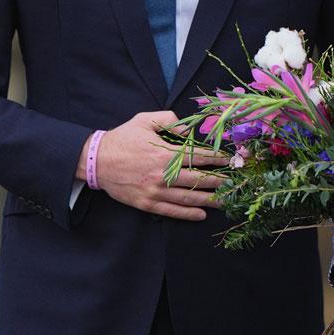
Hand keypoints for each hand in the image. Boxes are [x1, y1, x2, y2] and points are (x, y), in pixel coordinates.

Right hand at [82, 111, 228, 220]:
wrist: (97, 161)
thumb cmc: (123, 139)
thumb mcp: (145, 119)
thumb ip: (170, 119)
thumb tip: (190, 129)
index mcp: (164, 153)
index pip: (197, 156)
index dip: (216, 159)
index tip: (229, 160)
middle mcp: (163, 174)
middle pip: (198, 179)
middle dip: (220, 181)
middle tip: (236, 183)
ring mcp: (155, 191)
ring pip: (189, 198)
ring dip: (210, 200)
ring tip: (226, 201)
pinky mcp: (147, 204)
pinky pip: (172, 211)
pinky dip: (188, 215)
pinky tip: (202, 214)